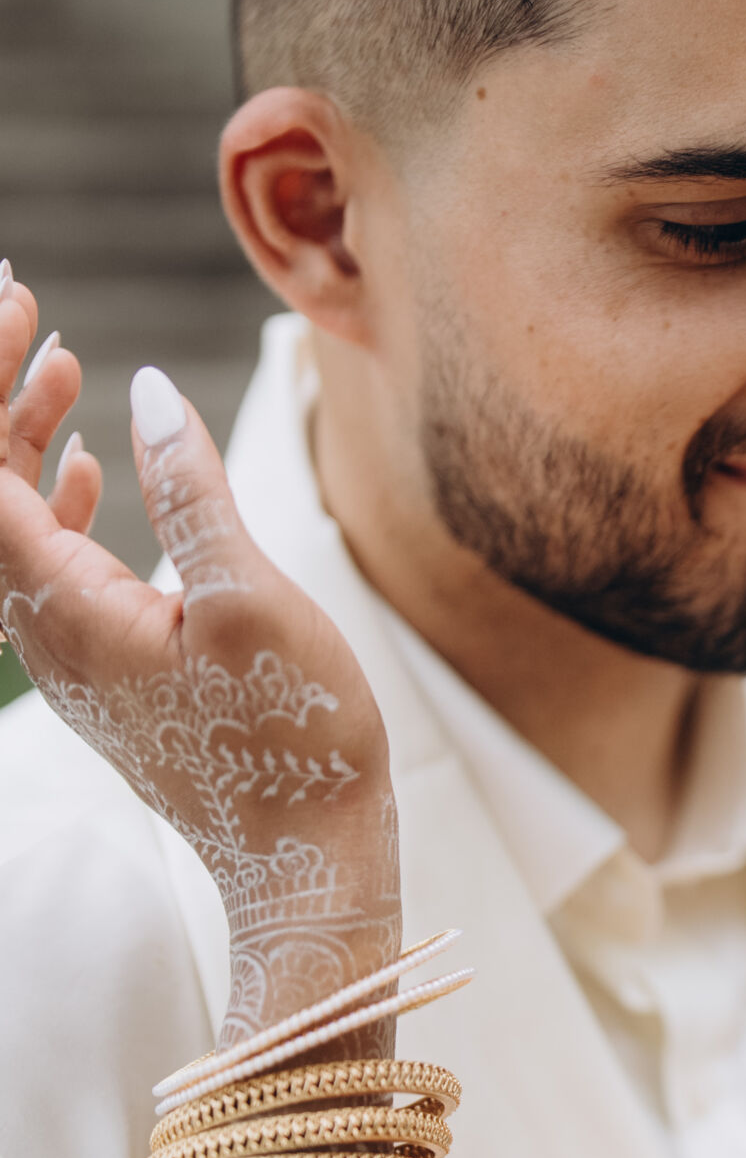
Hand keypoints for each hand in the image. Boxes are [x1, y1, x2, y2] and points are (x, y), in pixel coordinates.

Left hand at [0, 281, 398, 1034]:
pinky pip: (47, 567)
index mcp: (60, 604)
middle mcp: (42, 630)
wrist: (305, 858)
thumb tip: (143, 389)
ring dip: (22, 436)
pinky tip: (88, 468)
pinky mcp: (103, 669)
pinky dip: (55, 500)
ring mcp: (69, 654)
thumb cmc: (292, 736)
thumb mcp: (251, 597)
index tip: (17, 298)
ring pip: (11, 524)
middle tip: (23, 301)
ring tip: (56, 362)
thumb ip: (192, 488)